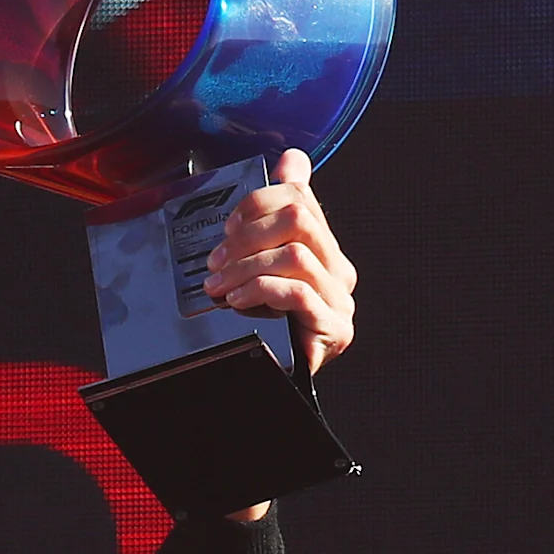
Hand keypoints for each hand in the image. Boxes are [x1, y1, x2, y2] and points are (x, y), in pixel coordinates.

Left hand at [206, 148, 355, 521]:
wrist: (252, 397)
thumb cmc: (248, 331)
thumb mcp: (251, 268)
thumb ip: (271, 215)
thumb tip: (294, 156)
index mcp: (322, 250)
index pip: (299, 198)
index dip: (256, 204)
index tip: (225, 229)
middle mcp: (337, 273)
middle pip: (300, 216)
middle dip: (247, 233)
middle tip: (215, 264)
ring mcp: (338, 303)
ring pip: (295, 250)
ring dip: (246, 265)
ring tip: (218, 288)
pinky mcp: (331, 332)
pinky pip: (298, 291)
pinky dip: (260, 289)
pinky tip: (237, 303)